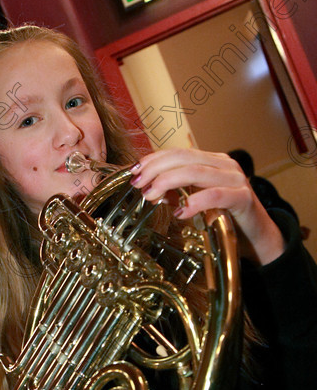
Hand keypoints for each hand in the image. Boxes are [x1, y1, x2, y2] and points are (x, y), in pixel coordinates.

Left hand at [130, 148, 285, 264]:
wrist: (257, 237)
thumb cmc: (225, 218)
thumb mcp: (195, 203)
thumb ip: (176, 193)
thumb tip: (151, 189)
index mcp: (212, 161)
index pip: (178, 152)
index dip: (154, 159)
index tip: (134, 171)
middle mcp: (224, 165)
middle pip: (184, 158)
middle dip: (156, 169)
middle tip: (138, 184)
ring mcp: (235, 179)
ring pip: (196, 172)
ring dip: (168, 181)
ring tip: (151, 195)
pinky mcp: (243, 198)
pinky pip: (215, 195)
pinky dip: (194, 202)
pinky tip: (180, 212)